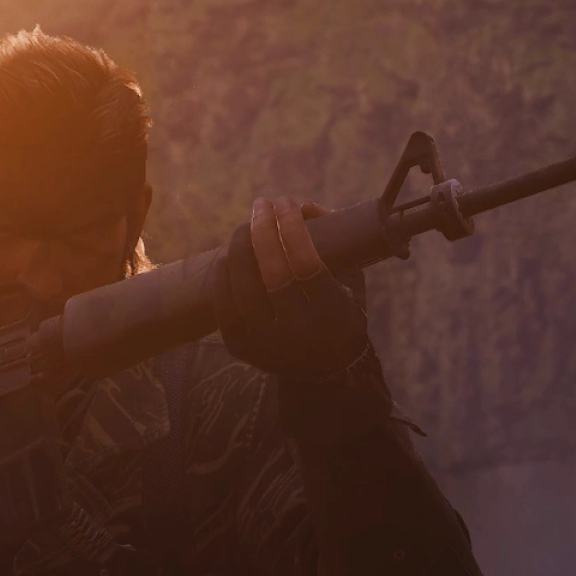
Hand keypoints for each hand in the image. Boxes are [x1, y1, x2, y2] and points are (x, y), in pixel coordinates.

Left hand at [220, 196, 368, 379]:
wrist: (324, 373)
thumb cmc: (340, 314)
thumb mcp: (351, 282)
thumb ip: (336, 244)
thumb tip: (304, 206)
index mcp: (330, 315)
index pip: (305, 263)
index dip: (292, 227)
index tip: (287, 202)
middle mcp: (297, 332)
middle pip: (271, 272)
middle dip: (263, 230)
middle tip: (262, 205)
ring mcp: (265, 343)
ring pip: (243, 286)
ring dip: (240, 247)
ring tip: (246, 226)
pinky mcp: (240, 348)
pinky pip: (224, 303)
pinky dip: (224, 274)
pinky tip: (229, 254)